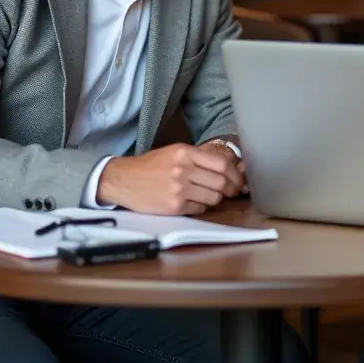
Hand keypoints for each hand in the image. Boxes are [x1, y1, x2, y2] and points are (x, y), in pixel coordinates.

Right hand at [96, 143, 245, 214]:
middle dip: (231, 189)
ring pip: (213, 198)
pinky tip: (193, 202)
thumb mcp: (175, 152)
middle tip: (232, 191)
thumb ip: (199, 158)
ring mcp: (179, 190)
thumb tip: (229, 167)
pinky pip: (200, 209)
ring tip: (208, 195)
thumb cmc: (151, 165)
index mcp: (185, 153)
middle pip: (221, 182)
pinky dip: (201, 207)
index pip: (222, 164)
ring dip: (216, 199)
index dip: (235, 174)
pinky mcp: (174, 207)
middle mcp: (183, 170)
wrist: (124, 180)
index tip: (239, 180)